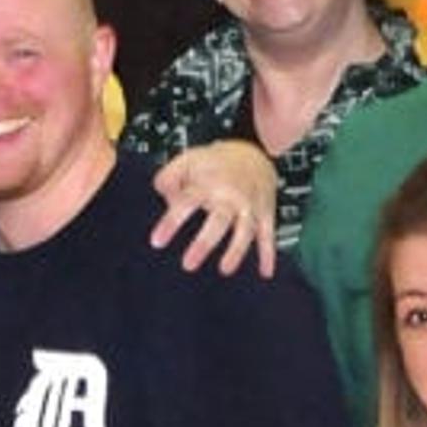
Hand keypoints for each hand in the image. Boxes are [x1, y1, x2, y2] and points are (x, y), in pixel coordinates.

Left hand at [147, 140, 279, 274]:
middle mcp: (231, 196)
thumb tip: (161, 194)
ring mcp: (250, 206)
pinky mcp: (265, 214)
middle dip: (205, 243)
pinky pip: (268, 235)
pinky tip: (265, 273)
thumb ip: (169, 177)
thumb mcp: (187, 160)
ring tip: (225, 269)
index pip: (187, 203)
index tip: (157, 241)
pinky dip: (268, 254)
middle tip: (188, 264)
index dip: (171, 222)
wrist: (253, 152)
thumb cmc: (214, 162)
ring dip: (236, 251)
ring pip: (245, 230)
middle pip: (218, 221)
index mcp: (208, 184)